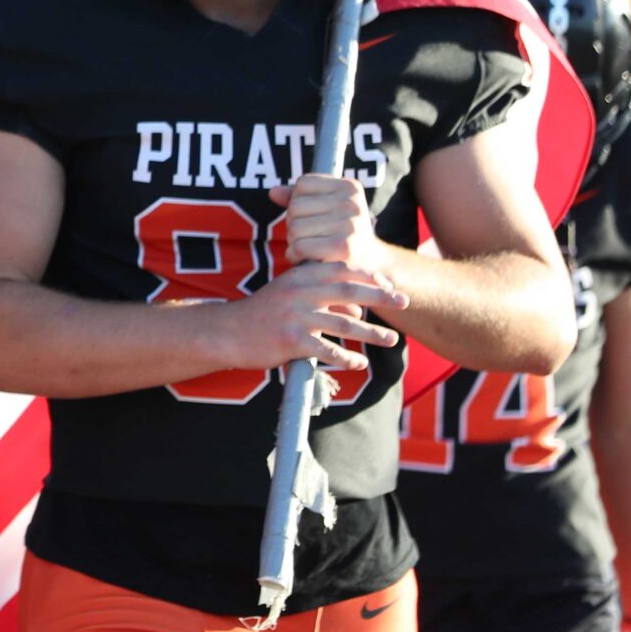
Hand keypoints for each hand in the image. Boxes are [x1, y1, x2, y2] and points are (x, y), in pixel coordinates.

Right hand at [212, 260, 406, 373]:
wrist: (227, 332)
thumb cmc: (263, 313)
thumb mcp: (288, 290)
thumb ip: (320, 290)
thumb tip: (360, 304)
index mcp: (298, 276)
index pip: (340, 268)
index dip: (368, 274)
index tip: (388, 282)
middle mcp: (298, 292)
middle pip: (348, 291)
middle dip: (380, 296)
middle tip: (403, 301)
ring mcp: (295, 317)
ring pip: (344, 323)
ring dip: (372, 332)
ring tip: (391, 339)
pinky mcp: (291, 341)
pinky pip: (328, 351)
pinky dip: (347, 358)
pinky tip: (359, 363)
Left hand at [271, 175, 391, 282]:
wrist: (369, 266)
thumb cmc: (340, 233)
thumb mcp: (325, 208)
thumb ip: (298, 197)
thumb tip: (273, 192)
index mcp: (349, 186)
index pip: (303, 184)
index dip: (299, 202)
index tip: (315, 216)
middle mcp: (352, 203)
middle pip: (295, 206)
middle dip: (295, 224)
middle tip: (312, 236)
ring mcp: (350, 225)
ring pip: (294, 227)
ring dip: (294, 241)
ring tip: (312, 247)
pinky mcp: (343, 248)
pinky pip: (299, 246)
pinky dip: (295, 255)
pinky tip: (305, 258)